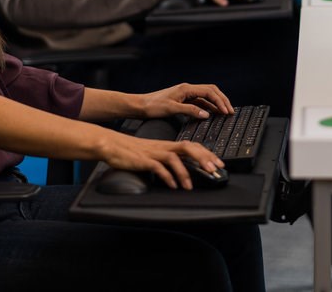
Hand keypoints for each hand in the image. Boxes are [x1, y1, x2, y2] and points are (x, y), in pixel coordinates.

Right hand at [101, 133, 223, 189]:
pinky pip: (158, 167)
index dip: (207, 154)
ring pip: (174, 158)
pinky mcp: (143, 160)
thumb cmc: (132, 151)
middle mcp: (163, 147)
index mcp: (167, 145)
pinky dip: (167, 176)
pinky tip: (172, 185)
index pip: (192, 146)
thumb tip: (181, 172)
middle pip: (188, 148)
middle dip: (203, 158)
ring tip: (189, 185)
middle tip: (214, 170)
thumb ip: (167, 160)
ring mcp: (154, 153)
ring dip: (184, 172)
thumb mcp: (154, 154)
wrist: (112, 145)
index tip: (219, 163)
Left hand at [138, 82, 233, 119]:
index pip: (209, 92)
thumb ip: (190, 111)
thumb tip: (207, 114)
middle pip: (211, 91)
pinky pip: (200, 102)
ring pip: (206, 96)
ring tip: (225, 113)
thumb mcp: (172, 109)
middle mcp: (187, 89)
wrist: (140, 106)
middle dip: (222, 100)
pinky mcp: (183, 100)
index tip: (227, 111)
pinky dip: (208, 107)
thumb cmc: (153, 106)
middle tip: (230, 111)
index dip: (220, 101)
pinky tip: (212, 114)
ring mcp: (185, 94)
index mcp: (186, 88)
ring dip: (216, 104)